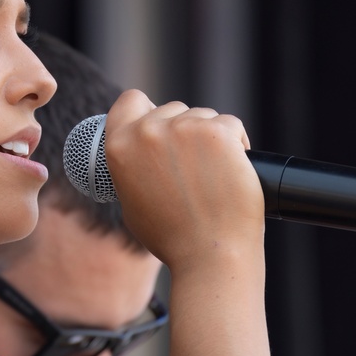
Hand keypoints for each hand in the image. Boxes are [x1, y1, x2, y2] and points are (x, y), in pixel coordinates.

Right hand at [103, 90, 264, 271]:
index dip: (147, 110)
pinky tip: (234, 168)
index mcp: (119, 145)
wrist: (209, 255)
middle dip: (185, 130)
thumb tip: (142, 151)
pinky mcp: (218, 133)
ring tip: (215, 174)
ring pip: (203, 116)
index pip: (131, 100)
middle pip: (173, 109)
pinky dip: (236, 143)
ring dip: (211, 137)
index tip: (162, 126)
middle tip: (195, 166)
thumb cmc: (171, 236)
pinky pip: (230, 124)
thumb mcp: (130, 200)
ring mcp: (183, 129)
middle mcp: (147, 131)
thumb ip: (132, 166)